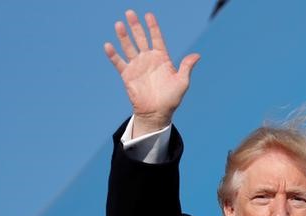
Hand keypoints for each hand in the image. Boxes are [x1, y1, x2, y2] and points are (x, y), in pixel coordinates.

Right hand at [104, 10, 199, 137]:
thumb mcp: (182, 82)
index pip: (156, 38)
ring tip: (119, 24)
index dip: (153, 27)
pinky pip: (119, 63)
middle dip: (136, 26)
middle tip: (130, 12)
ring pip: (128, 47)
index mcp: (161, 58)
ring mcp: (137, 66)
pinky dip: (113, 55)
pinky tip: (108, 45)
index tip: (149, 15)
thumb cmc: (171, 99)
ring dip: (123, 36)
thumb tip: (197, 55)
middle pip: (140, 38)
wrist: (157, 113)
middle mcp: (148, 59)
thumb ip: (186, 67)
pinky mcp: (127, 75)